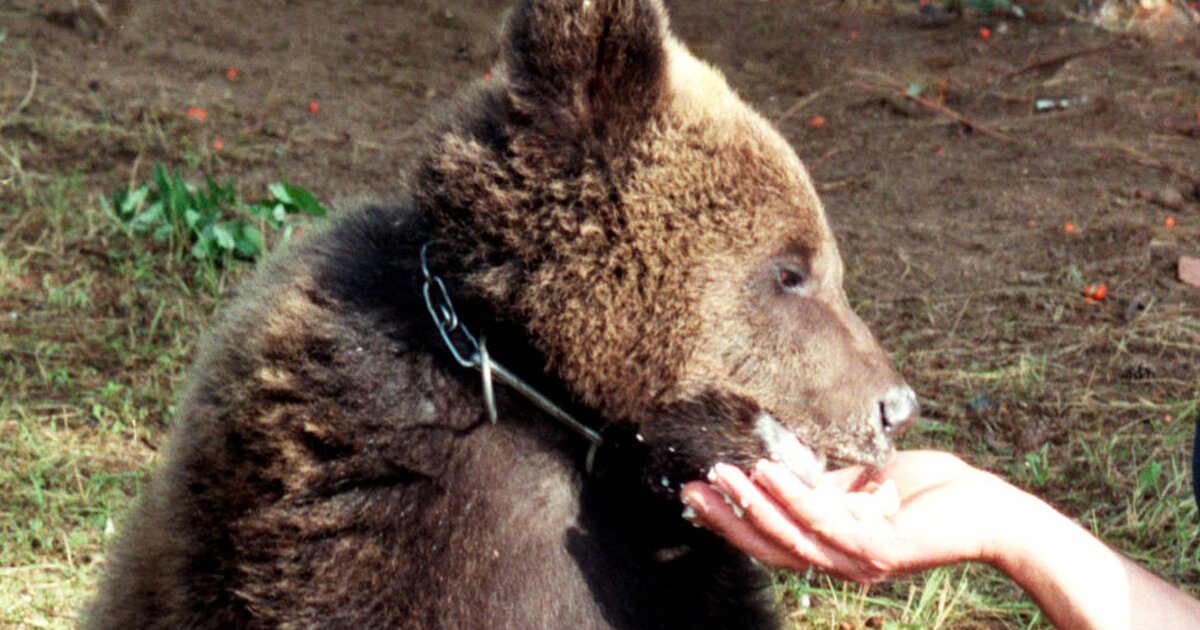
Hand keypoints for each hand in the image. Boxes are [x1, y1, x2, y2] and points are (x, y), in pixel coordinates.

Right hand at [680, 450, 1020, 581]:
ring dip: (752, 505)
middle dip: (727, 517)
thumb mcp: (859, 482)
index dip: (729, 519)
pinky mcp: (881, 548)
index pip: (769, 539)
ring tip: (722, 474)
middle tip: (691, 489)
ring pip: (792, 536)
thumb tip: (776, 460)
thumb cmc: (927, 491)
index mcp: (831, 547)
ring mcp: (859, 559)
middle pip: (769, 546)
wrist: (988, 508)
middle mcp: (839, 561)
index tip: (694, 491)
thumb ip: (822, 482)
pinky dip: (792, 497)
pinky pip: (826, 521)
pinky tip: (768, 471)